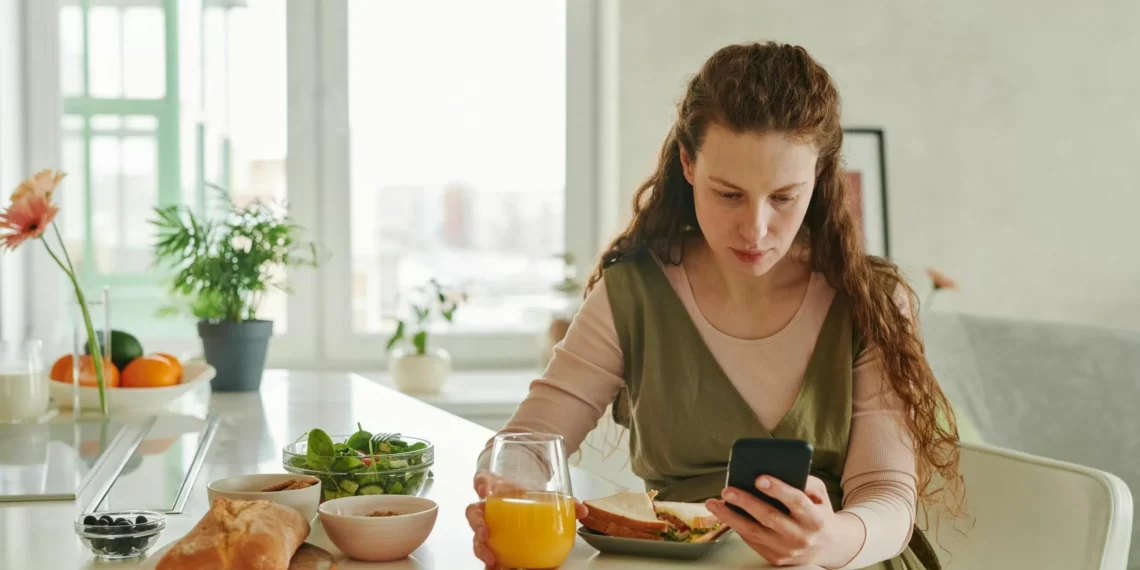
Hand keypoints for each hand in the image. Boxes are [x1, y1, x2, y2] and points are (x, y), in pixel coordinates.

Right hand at [465, 470, 587, 568]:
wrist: (524, 504)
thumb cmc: (527, 497)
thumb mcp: (543, 495)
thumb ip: (564, 501)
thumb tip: (582, 510)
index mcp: (497, 488)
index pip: (482, 479)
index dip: (480, 483)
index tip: (484, 489)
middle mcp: (488, 506)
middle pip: (474, 512)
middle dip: (477, 523)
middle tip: (485, 533)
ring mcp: (488, 524)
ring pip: (476, 535)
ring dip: (481, 547)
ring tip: (491, 560)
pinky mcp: (491, 541)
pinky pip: (485, 550)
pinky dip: (489, 560)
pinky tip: (494, 568)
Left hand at [706, 475, 837, 566]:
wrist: (829, 546)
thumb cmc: (818, 512)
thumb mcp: (820, 495)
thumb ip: (805, 482)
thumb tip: (779, 471)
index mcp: (815, 518)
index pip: (796, 502)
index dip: (778, 490)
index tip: (759, 478)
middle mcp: (801, 537)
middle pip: (770, 518)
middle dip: (746, 502)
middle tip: (727, 490)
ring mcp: (787, 551)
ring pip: (754, 532)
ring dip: (730, 517)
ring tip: (713, 503)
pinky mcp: (775, 558)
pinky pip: (752, 541)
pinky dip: (736, 526)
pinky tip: (725, 513)